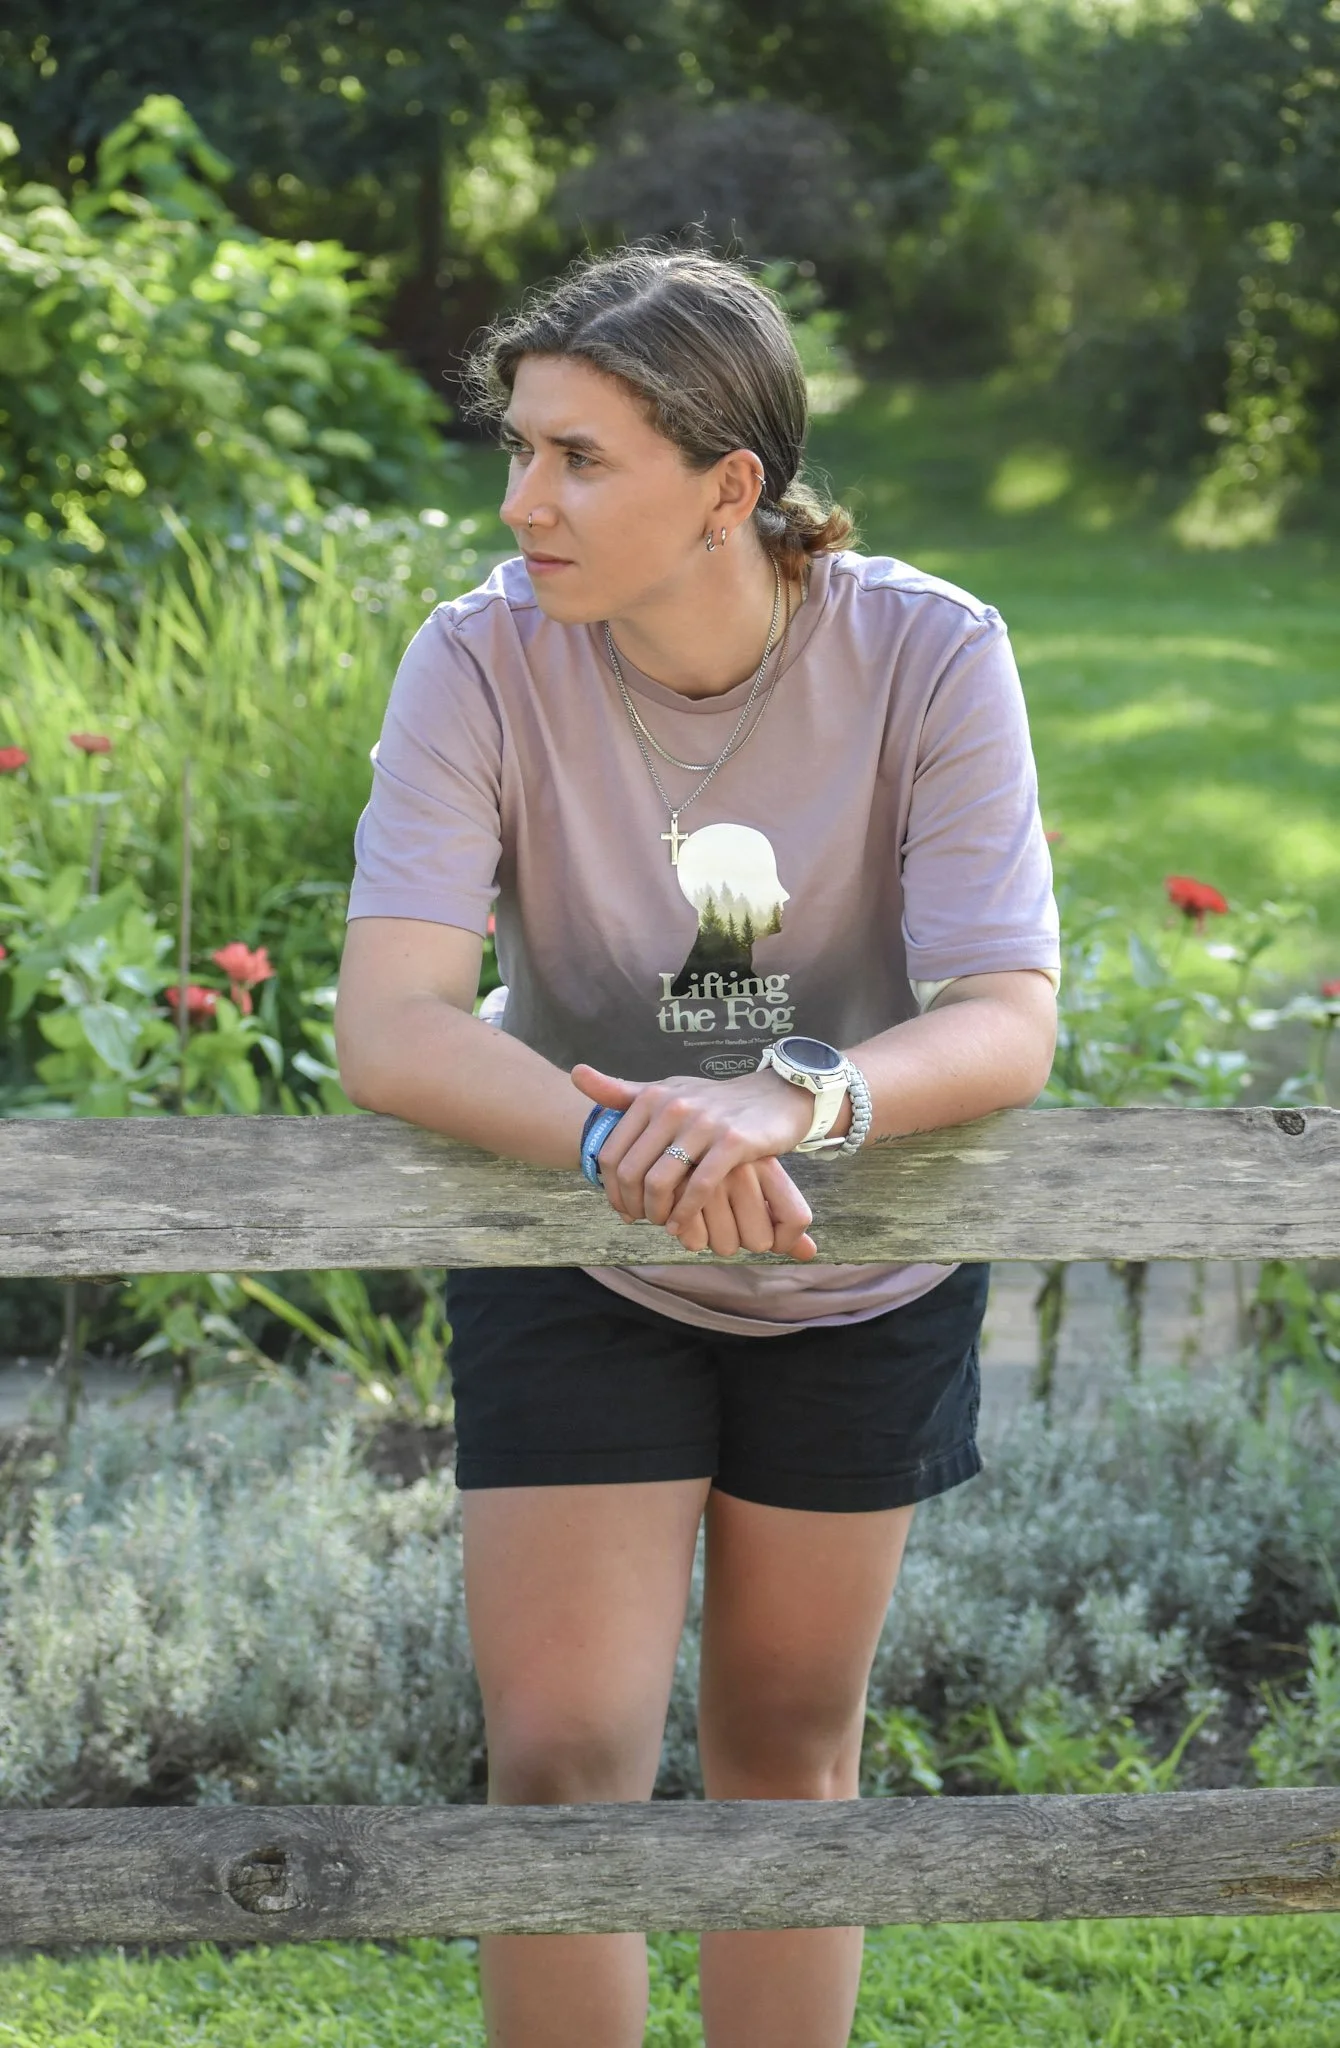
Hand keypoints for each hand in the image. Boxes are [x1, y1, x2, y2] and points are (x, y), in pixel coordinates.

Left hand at [572, 1063, 818, 1257]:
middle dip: (630, 1205)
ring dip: (656, 1213)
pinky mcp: (732, 1142)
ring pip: (660, 1182)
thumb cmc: (714, 1102)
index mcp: (651, 1097)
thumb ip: (621, 1091)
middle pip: (630, 1171)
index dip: (610, 1188)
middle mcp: (673, 1107)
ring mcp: (703, 1124)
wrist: (774, 1097)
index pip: (611, 1154)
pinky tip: (682, 1225)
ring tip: (661, 1224)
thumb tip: (576, 1074)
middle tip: (638, 1221)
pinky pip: (698, 1187)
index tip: (621, 1207)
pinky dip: (685, 1213)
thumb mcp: (667, 1092)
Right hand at [667, 1156, 817, 1259]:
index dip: (787, 1240)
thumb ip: (783, 1217)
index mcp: (768, 1164)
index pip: (797, 1218)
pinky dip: (689, 1237)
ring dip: (714, 1240)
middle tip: (728, 1222)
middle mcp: (743, 1169)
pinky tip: (681, 1220)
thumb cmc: (725, 1164)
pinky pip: (696, 1242)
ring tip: (703, 1216)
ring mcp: (710, 1178)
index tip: (772, 1239)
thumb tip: (810, 1254)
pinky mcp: (677, 1189)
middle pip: (760, 1241)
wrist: (676, 1127)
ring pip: (727, 1246)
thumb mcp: (759, 1180)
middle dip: (743, 1240)